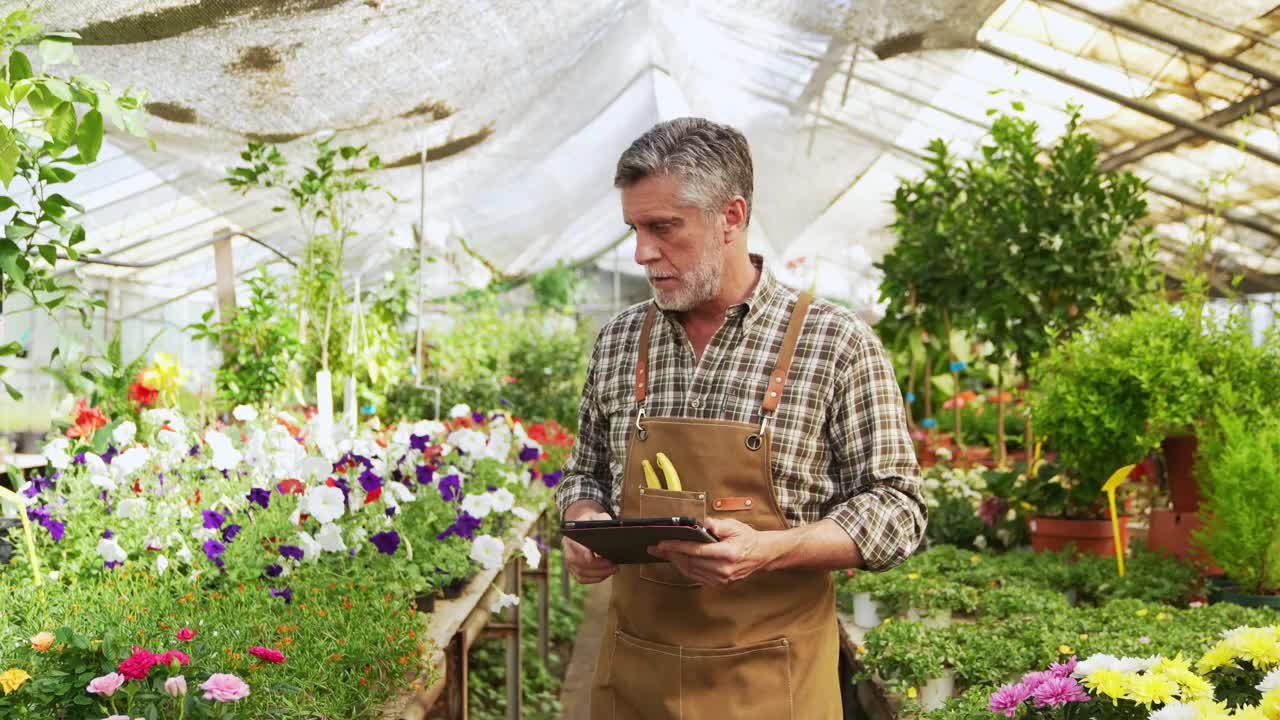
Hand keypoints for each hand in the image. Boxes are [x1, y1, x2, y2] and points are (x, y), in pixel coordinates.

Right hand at [562, 501, 618, 584]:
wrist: (582, 526)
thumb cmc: (591, 522)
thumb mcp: (597, 516)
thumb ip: (602, 520)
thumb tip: (611, 530)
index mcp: (570, 537)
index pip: (574, 546)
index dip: (583, 552)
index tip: (592, 556)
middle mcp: (567, 551)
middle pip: (579, 563)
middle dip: (598, 566)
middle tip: (614, 565)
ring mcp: (569, 562)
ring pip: (581, 573)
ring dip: (599, 574)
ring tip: (614, 569)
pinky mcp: (574, 570)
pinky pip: (582, 579)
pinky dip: (595, 579)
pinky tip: (607, 574)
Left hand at [648, 516, 776, 586]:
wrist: (760, 554)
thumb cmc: (747, 538)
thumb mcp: (734, 526)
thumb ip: (717, 525)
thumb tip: (703, 523)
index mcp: (727, 554)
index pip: (696, 550)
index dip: (677, 547)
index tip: (663, 543)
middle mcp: (723, 569)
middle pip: (690, 562)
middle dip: (671, 554)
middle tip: (656, 547)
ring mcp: (721, 578)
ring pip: (691, 571)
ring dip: (675, 561)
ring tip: (662, 552)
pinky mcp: (718, 583)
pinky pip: (696, 576)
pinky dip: (684, 567)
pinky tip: (677, 559)